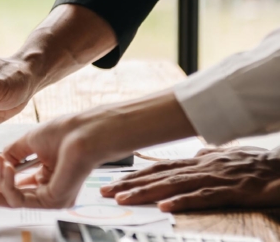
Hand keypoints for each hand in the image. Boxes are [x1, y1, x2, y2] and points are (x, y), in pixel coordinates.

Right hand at [0, 91, 195, 208]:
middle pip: (10, 199)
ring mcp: (52, 199)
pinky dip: (8, 182)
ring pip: (12, 198)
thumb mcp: (30, 142)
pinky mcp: (53, 201)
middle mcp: (49, 192)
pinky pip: (20, 197)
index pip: (14, 189)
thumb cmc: (67, 132)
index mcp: (46, 178)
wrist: (86, 131)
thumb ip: (12, 154)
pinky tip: (6, 166)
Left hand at [101, 146, 279, 211]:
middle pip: (158, 176)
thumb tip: (194, 157)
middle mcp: (201, 167)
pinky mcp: (232, 190)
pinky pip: (204, 197)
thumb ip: (209, 159)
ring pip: (174, 185)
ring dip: (146, 192)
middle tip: (104, 193)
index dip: (132, 176)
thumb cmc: (259, 164)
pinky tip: (165, 206)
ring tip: (123, 199)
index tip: (110, 184)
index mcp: (198, 162)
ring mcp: (216, 178)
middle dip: (129, 184)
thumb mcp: (228, 159)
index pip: (158, 169)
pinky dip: (183, 201)